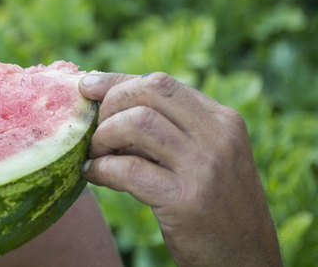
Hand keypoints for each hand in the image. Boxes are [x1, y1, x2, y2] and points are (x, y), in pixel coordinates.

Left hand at [79, 72, 281, 266]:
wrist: (245, 258)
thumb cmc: (214, 205)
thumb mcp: (206, 156)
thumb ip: (171, 129)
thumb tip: (105, 100)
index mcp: (222, 120)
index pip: (160, 83)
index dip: (116, 82)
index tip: (86, 87)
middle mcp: (217, 137)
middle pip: (147, 92)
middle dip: (108, 105)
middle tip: (95, 131)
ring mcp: (203, 167)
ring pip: (136, 123)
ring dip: (103, 137)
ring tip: (97, 155)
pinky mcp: (185, 200)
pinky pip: (127, 169)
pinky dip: (101, 169)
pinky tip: (94, 176)